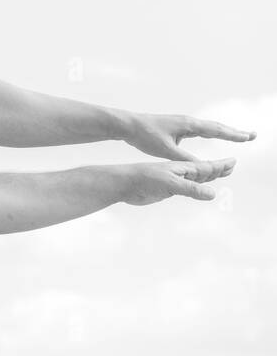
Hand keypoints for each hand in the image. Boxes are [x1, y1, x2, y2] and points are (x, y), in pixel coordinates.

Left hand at [119, 157, 235, 205]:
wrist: (121, 180)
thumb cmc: (142, 178)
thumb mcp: (168, 184)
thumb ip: (190, 189)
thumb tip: (214, 194)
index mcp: (181, 165)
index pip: (206, 164)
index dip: (221, 164)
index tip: (234, 162)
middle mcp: (178, 167)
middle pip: (203, 165)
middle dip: (219, 165)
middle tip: (233, 164)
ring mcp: (171, 174)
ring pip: (194, 170)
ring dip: (209, 170)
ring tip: (220, 169)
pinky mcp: (164, 181)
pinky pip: (185, 178)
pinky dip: (195, 178)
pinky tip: (194, 179)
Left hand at [124, 112, 255, 160]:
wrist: (128, 125)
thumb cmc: (145, 136)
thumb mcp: (166, 150)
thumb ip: (185, 159)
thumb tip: (203, 168)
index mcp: (188, 125)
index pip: (216, 130)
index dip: (233, 135)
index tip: (248, 138)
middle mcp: (188, 121)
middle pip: (216, 126)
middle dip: (234, 132)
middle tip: (252, 135)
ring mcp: (182, 123)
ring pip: (208, 127)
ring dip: (224, 131)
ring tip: (237, 135)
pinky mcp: (176, 126)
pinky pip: (199, 129)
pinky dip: (211, 132)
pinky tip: (211, 135)